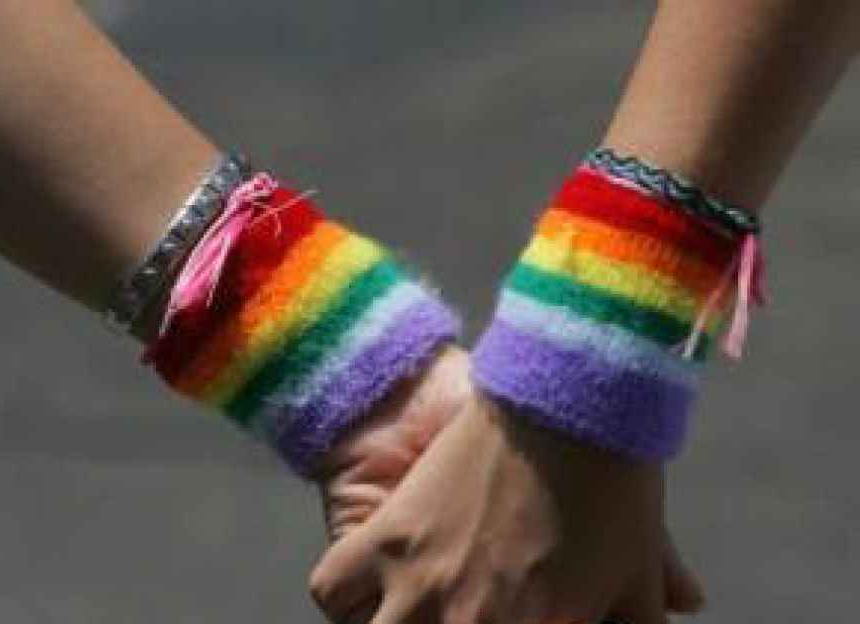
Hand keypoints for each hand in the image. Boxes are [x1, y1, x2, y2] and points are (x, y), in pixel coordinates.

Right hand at [311, 350, 703, 622]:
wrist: (559, 390)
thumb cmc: (609, 477)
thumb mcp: (637, 557)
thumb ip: (655, 606)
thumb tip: (691, 607)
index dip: (529, 623)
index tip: (520, 613)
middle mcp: (471, 623)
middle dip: (448, 623)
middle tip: (457, 607)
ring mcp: (420, 585)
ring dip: (392, 623)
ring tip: (418, 607)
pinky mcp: (384, 539)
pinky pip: (334, 592)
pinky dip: (345, 596)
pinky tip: (371, 590)